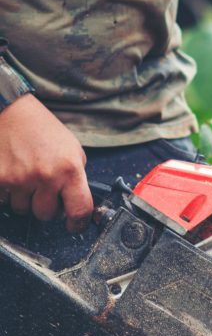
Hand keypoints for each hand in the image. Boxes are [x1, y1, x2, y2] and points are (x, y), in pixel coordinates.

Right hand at [0, 94, 92, 232]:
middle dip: (46, 207)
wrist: (9, 110)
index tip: (74, 225)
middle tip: (44, 190)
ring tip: (27, 178)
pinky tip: (12, 175)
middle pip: (46, 215)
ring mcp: (19, 178)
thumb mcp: (72, 151)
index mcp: (69, 170)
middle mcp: (45, 176)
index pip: (80, 210)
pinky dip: (8, 193)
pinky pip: (4, 200)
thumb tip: (76, 206)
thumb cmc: (43, 130)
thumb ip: (77, 179)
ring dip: (25, 200)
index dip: (78, 223)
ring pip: (23, 210)